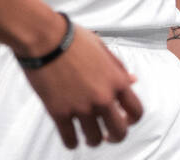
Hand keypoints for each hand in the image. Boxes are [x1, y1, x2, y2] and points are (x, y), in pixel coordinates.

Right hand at [22, 26, 143, 148]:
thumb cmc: (71, 37)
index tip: (125, 120)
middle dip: (115, 136)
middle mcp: (102, 97)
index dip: (132, 119)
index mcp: (116, 80)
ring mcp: (81, 107)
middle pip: (119, 132)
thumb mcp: (101, 48)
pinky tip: (71, 139)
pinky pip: (69, 139)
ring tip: (87, 134)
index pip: (136, 111)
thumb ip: (118, 67)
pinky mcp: (60, 112)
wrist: (44, 37)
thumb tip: (132, 80)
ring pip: (94, 139)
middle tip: (108, 135)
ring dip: (92, 139)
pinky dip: (72, 143)